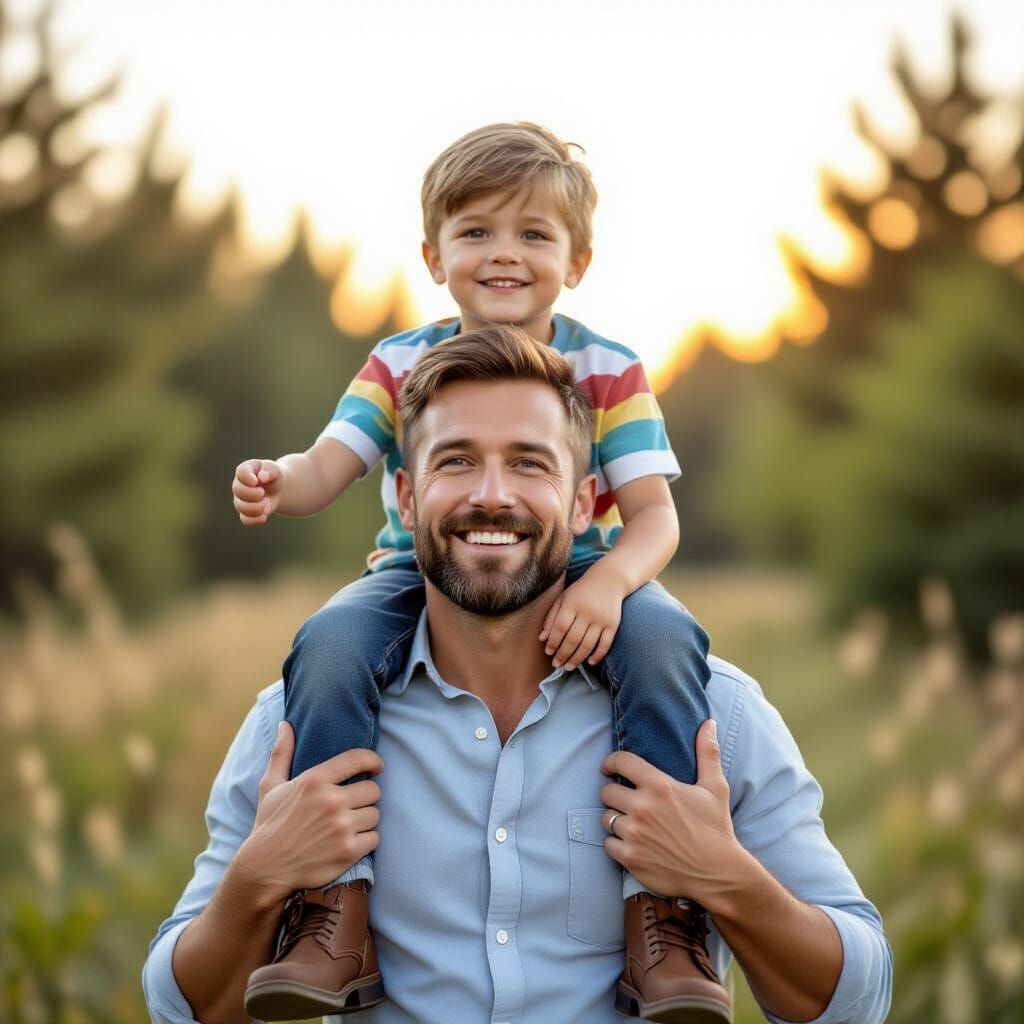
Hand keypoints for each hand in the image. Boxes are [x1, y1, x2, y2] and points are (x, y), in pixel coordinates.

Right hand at [232, 458, 282, 525]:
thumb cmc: (273, 476)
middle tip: (263, 493)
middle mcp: (239, 484)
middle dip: (253, 494)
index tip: (257, 481)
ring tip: (266, 503)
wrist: (276, 488)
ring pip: (241, 507)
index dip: (248, 478)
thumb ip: (270, 469)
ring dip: (256, 507)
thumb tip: (262, 477)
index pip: (241, 472)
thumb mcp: (275, 469)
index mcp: (245, 470)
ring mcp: (240, 499)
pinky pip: (245, 520)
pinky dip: (255, 520)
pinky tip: (264, 516)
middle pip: (238, 490)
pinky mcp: (246, 512)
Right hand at [234, 721, 382, 901]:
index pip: (358, 759)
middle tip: (353, 804)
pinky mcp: (348, 851)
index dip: (373, 760)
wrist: (264, 870)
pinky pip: (374, 838)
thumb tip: (285, 724)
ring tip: (349, 824)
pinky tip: (350, 841)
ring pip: (375, 814)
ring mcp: (341, 827)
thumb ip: (281, 753)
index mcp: (314, 780)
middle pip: (373, 789)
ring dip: (366, 819)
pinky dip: (366, 840)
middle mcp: (331, 801)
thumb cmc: (269, 825)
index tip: (377, 766)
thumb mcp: (270, 786)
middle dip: (366, 796)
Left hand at [539, 568, 625, 670]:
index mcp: (572, 604)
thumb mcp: (563, 598)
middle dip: (563, 655)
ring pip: (588, 645)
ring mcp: (601, 619)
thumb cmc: (581, 591)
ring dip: (577, 659)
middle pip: (573, 639)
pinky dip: (597, 655)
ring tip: (569, 667)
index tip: (548, 652)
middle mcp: (587, 612)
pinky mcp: (613, 624)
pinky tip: (589, 662)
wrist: (610, 579)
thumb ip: (551, 617)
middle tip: (557, 665)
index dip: (553, 642)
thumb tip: (542, 639)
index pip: (560, 627)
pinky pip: (605, 644)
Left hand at [601, 720, 743, 908]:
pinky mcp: (630, 857)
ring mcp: (634, 834)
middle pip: (607, 791)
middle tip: (624, 799)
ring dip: (615, 819)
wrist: (718, 874)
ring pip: (606, 818)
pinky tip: (631, 843)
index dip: (611, 762)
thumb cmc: (716, 828)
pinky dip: (616, 843)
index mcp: (660, 785)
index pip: (620, 762)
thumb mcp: (715, 787)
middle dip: (614, 793)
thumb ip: (707, 752)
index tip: (609, 767)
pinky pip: (608, 844)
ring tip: (630, 822)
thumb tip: (708, 722)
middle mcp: (642, 807)